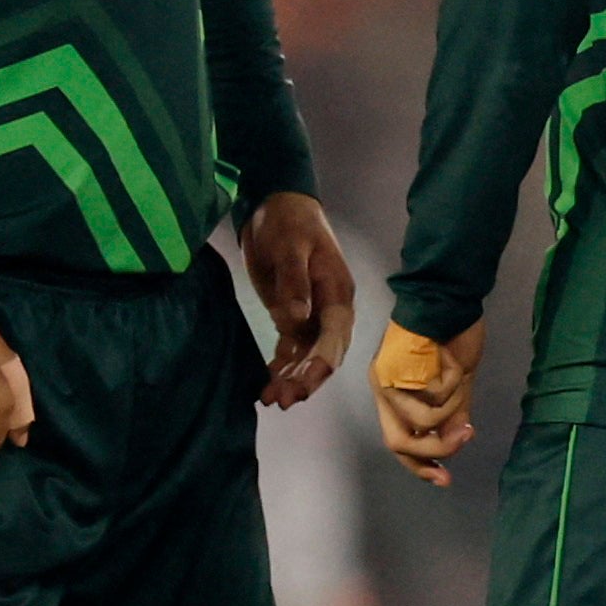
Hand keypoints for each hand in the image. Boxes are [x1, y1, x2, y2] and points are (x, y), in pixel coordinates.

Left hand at [236, 191, 352, 406]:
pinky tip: (267, 382)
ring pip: (306, 355)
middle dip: (306, 378)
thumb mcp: (292, 247)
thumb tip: (295, 319)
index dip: (321, 362)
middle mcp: (329, 310)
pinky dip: (281, 365)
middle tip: (283, 399)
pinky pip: (290, 347)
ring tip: (271, 398)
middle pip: (324, 352)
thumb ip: (294, 283)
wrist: (277, 206)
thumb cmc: (289, 223)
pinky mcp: (290, 314)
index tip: (305, 382)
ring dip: (292, 377)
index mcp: (337, 294)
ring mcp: (311, 314)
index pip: (334, 335)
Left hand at [372, 312, 485, 484]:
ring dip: (452, 405)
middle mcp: (382, 391)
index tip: (446, 479)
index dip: (421, 467)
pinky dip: (451, 384)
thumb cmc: (452, 334)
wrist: (448, 299)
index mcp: (394, 395)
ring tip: (460, 378)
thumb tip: (459, 440)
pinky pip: (430, 397)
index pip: (401, 443)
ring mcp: (384, 381)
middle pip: (400, 443)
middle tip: (466, 437)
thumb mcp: (458, 383)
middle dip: (437, 449)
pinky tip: (451, 361)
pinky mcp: (392, 370)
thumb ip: (454, 413)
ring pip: (422, 421)